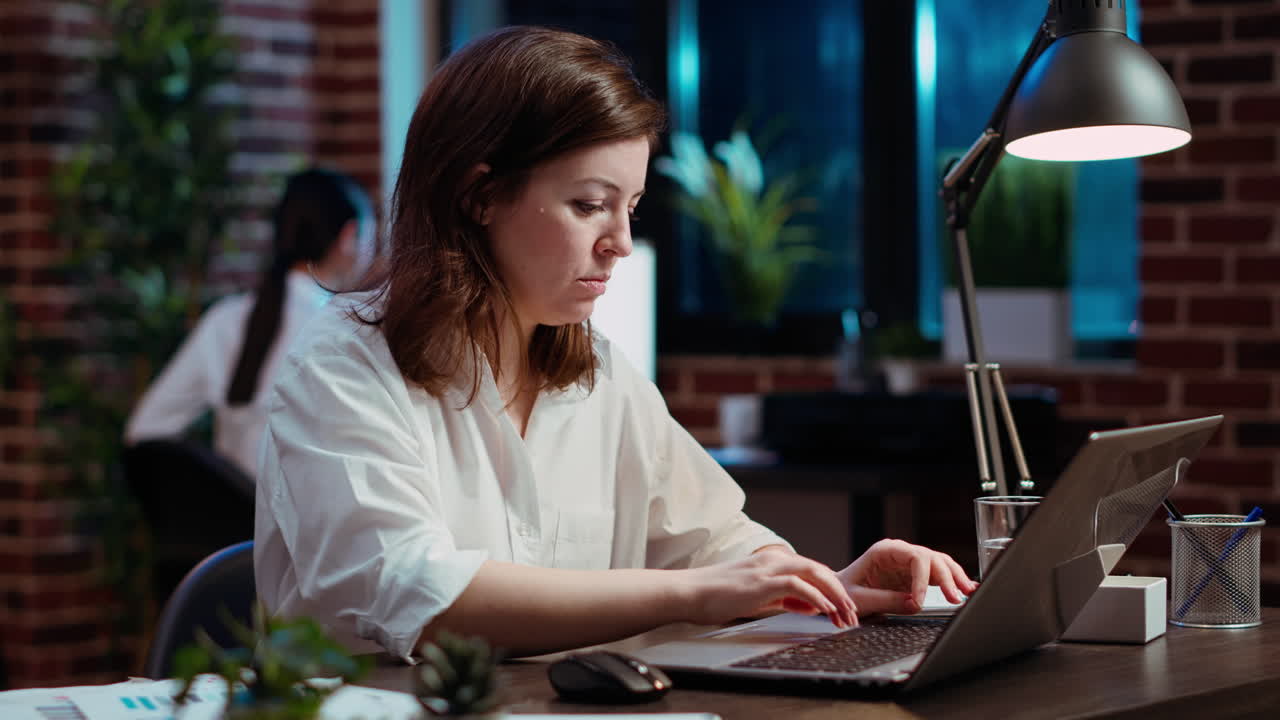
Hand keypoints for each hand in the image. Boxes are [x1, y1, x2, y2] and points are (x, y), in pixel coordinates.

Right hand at [681, 547, 857, 627]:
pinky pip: (797, 585)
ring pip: (813, 572)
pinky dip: (815, 596)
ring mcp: (767, 569)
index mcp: (772, 563)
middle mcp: (773, 561)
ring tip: (846, 614)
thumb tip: (811, 606)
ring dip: (834, 594)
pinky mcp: (761, 581)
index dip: (833, 589)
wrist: (689, 592)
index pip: (813, 571)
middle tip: (853, 614)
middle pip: (819, 569)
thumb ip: (785, 599)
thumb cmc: (716, 596)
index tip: (844, 610)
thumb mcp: (757, 598)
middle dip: (840, 591)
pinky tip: (825, 610)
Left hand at [837, 539, 976, 615]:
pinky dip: (951, 582)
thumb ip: (888, 601)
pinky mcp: (915, 575)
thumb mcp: (861, 599)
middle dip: (946, 577)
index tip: (919, 602)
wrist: (837, 593)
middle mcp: (900, 552)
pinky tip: (966, 590)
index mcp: (884, 551)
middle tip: (955, 598)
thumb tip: (916, 604)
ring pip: (939, 563)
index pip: (914, 557)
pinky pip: (937, 575)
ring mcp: (909, 562)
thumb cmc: (843, 592)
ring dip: (954, 577)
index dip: (921, 579)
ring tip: (968, 592)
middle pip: (931, 558)